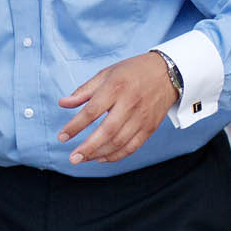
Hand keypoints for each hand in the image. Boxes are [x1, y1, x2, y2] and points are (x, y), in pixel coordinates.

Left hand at [57, 51, 176, 164]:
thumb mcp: (107, 73)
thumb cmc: (133, 71)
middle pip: (107, 131)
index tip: (62, 137)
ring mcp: (141, 117)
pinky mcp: (150, 127)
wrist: (168, 73)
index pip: (92, 111)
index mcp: (116, 87)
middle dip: (88, 147)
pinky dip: (116, 155)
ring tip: (83, 158)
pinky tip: (101, 158)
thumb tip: (63, 103)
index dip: (75, 126)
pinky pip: (132, 146)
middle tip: (73, 158)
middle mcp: (130, 103)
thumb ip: (84, 91)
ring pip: (119, 142)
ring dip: (99, 153)